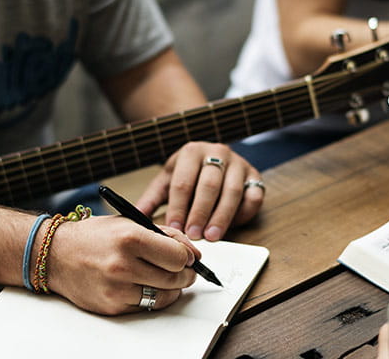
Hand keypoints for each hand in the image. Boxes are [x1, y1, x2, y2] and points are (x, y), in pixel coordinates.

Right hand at [47, 216, 199, 314]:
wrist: (55, 255)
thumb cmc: (94, 236)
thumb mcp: (129, 223)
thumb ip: (165, 235)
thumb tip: (194, 253)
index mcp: (130, 238)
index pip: (178, 256)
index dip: (188, 257)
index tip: (187, 256)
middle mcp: (123, 265)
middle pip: (175, 279)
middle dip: (185, 275)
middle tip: (183, 270)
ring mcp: (116, 289)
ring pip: (163, 297)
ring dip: (171, 289)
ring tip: (164, 278)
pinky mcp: (111, 306)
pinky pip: (145, 307)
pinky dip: (151, 298)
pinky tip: (145, 285)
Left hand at [136, 142, 263, 240]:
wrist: (212, 156)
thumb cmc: (187, 173)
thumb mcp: (167, 181)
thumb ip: (152, 198)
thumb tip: (134, 217)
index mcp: (191, 151)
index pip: (183, 182)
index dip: (178, 207)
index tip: (174, 228)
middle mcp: (217, 152)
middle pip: (209, 185)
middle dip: (200, 213)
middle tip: (193, 235)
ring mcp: (239, 163)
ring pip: (232, 192)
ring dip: (221, 217)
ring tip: (211, 237)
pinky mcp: (255, 176)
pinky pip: (254, 195)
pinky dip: (244, 212)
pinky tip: (233, 226)